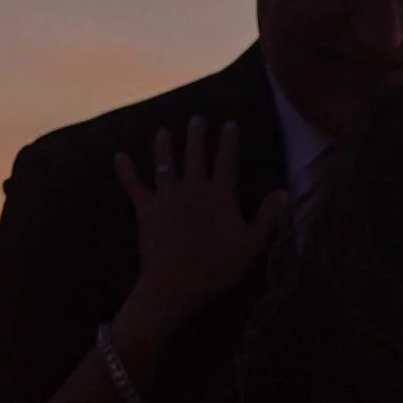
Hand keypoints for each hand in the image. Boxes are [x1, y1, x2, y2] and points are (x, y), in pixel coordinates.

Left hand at [114, 116, 288, 328]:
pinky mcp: (146, 209)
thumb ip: (267, 217)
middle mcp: (192, 188)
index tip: (230, 123)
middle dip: (196, 135)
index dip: (229, 141)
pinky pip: (133, 185)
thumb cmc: (217, 267)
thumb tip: (284, 193)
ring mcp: (166, 197)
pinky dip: (125, 170)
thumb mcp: (251, 245)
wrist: (176, 283)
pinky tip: (119, 156)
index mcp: (219, 195)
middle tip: (196, 119)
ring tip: (163, 131)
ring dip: (163, 145)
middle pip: (194, 155)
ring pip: (164, 163)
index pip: (227, 161)